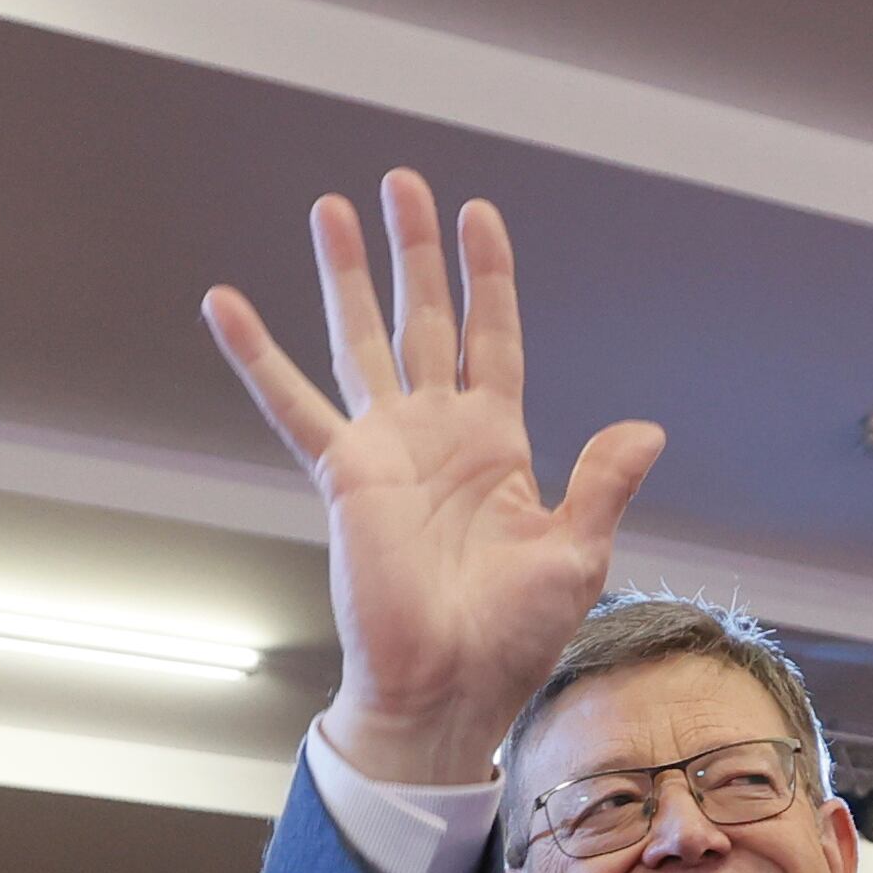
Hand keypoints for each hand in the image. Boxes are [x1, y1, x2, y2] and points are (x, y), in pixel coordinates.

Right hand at [204, 172, 664, 785]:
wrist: (449, 691)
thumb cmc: (512, 639)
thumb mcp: (578, 553)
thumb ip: (603, 483)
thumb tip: (647, 428)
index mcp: (497, 444)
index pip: (492, 336)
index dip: (487, 276)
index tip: (480, 214)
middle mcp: (437, 433)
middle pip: (423, 317)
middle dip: (415, 250)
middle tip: (403, 182)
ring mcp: (386, 448)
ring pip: (361, 339)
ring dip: (348, 274)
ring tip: (331, 208)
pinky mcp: (343, 474)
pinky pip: (291, 403)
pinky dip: (256, 355)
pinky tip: (224, 304)